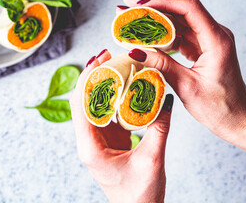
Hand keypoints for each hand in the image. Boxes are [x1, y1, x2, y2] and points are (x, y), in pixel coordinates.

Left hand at [70, 49, 174, 202]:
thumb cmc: (139, 196)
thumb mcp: (152, 161)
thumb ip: (159, 129)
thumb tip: (165, 100)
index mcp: (91, 148)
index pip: (81, 106)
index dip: (87, 81)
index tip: (98, 61)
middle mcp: (90, 141)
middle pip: (84, 102)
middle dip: (94, 77)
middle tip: (107, 56)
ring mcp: (98, 140)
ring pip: (95, 105)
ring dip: (104, 85)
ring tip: (115, 65)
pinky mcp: (108, 139)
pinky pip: (108, 113)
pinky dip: (115, 98)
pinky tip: (125, 85)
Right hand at [120, 0, 245, 164]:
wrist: (237, 119)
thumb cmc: (220, 106)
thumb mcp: (187, 86)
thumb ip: (162, 65)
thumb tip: (136, 51)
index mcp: (216, 40)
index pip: (189, 8)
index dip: (162, 2)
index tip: (139, 4)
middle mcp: (215, 35)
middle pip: (181, 10)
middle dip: (152, 6)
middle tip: (126, 5)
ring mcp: (208, 40)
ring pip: (178, 21)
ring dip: (154, 19)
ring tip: (130, 19)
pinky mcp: (202, 48)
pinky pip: (180, 34)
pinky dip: (162, 33)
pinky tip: (145, 35)